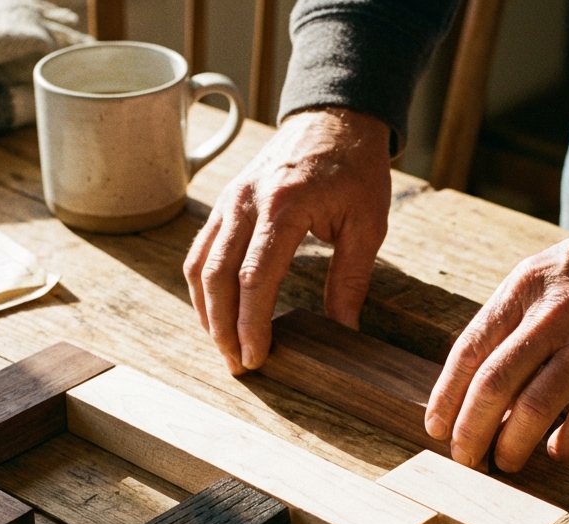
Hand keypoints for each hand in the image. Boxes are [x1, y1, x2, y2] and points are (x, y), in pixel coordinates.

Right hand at [184, 107, 391, 374]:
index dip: (251, 324)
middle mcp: (247, 201)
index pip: (255, 278)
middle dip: (222, 327)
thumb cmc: (356, 167)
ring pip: (200, 265)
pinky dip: (204, 285)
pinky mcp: (224, 201)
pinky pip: (202, 249)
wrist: (334, 114)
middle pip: (218, 277)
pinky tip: (216, 311)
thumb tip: (343, 332)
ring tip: (223, 346)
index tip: (257, 357)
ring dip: (206, 311)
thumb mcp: (367, 224)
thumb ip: (351, 280)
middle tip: (237, 365)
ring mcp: (230, 199)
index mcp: (285, 205)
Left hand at [424, 194, 568, 470]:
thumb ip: (517, 317)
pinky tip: (557, 451)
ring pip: (534, 406)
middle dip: (471, 430)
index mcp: (525, 287)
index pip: (470, 349)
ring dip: (512, 444)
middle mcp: (554, 313)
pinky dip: (566, 443)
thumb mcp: (551, 270)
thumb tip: (483, 379)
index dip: (447, 395)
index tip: (436, 426)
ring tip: (506, 462)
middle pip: (494, 384)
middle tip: (465, 457)